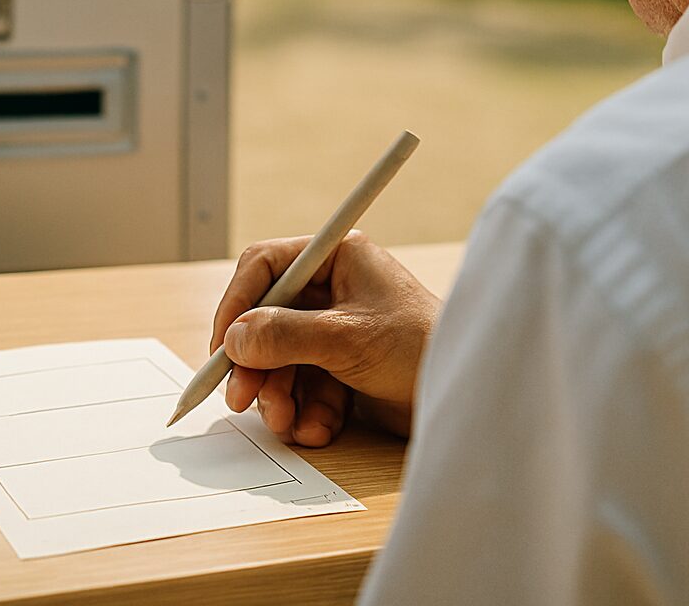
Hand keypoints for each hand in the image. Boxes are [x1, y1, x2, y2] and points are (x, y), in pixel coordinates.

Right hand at [209, 232, 440, 446]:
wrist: (467, 395)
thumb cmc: (420, 348)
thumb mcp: (346, 338)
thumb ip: (284, 336)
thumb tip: (234, 341)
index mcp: (336, 258)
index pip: (264, 267)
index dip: (236, 305)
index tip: (221, 347)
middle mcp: (333, 288)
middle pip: (266, 321)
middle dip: (255, 365)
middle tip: (241, 398)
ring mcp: (337, 329)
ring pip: (281, 360)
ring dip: (279, 395)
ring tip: (289, 423)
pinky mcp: (343, 366)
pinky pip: (305, 386)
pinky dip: (306, 410)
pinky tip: (319, 429)